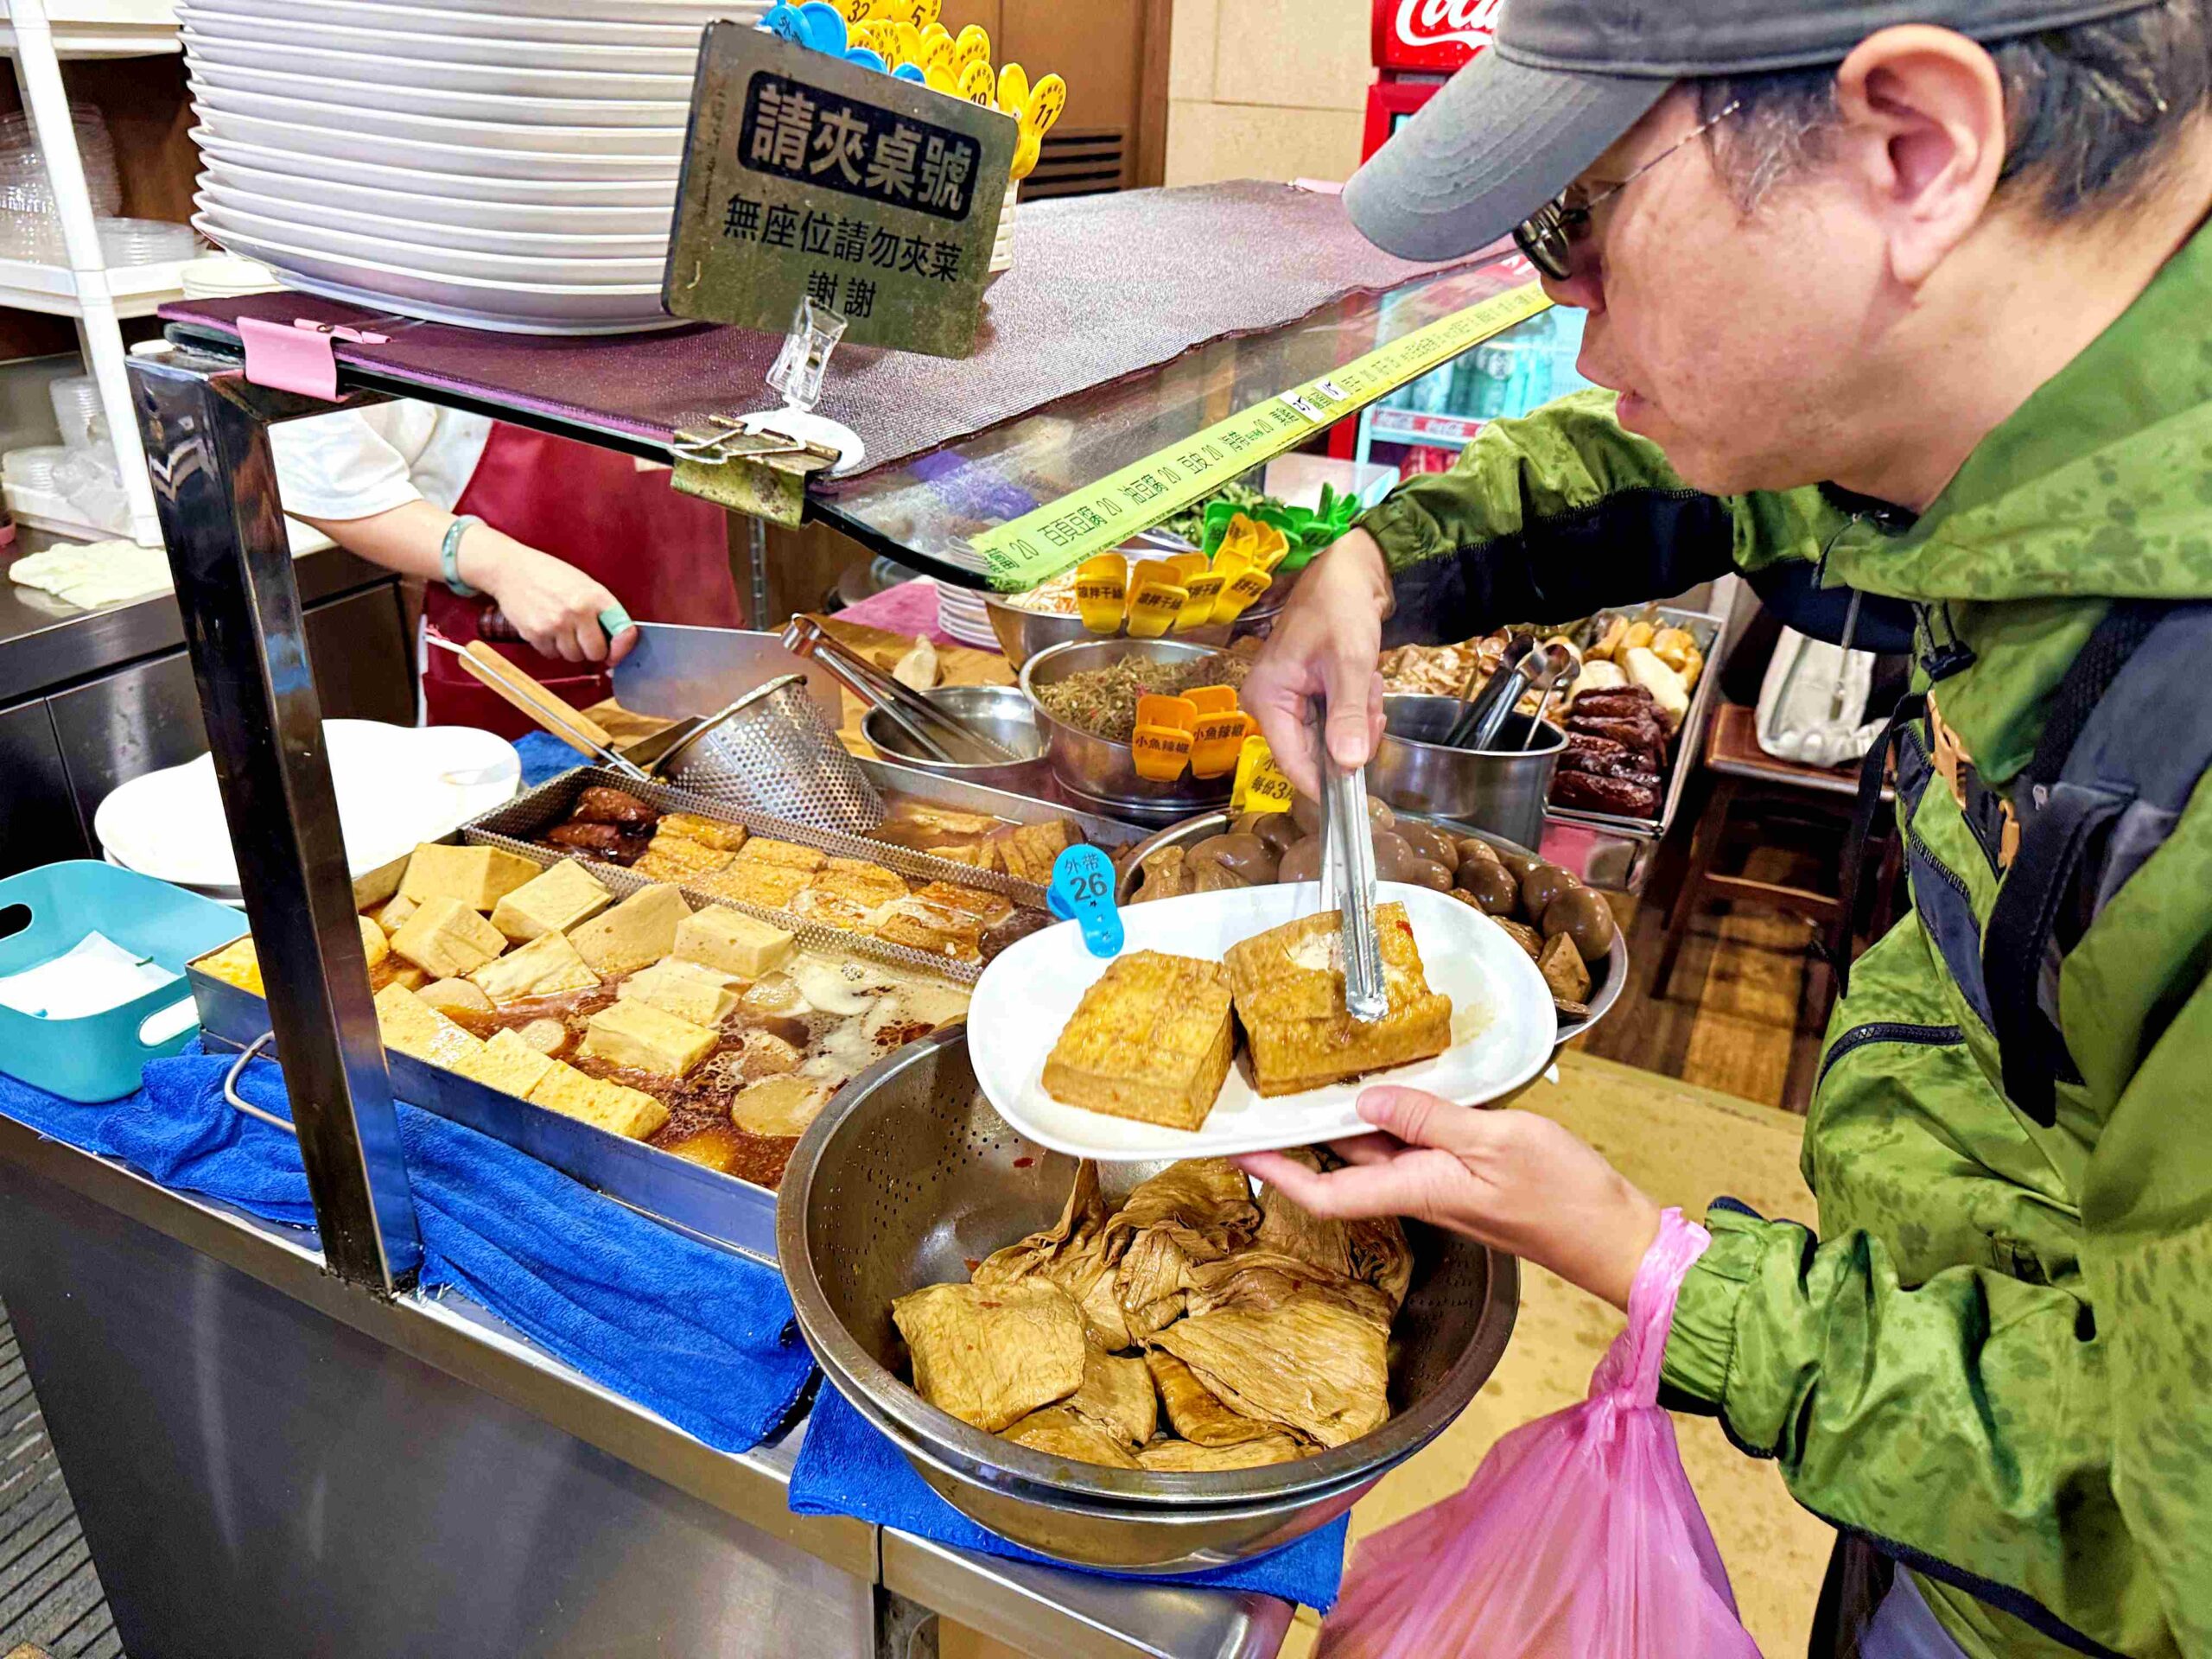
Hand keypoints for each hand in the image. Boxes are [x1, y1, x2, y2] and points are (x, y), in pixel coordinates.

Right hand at [462, 531, 637, 667]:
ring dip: (570, 649)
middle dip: (591, 650)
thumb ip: (601, 610)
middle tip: (584, 639)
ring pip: (573, 657)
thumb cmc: (549, 575)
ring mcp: (555, 624)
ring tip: (562, 629)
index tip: (617, 652)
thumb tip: (616, 642)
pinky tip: (546, 629)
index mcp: (595, 596)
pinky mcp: (535, 634)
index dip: (622, 647)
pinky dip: (551, 648)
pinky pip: (551, 654)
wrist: (510, 569)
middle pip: (596, 653)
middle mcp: (577, 611)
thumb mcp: (583, 584)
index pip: (623, 631)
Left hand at [1236, 1087, 1662, 1308]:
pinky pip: (1411, 1144)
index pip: (1329, 1190)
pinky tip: (1386, 1088)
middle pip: (1342, 1166)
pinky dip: (1390, 1116)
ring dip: (1338, 1123)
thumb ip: (1428, 1120)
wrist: (1614, 1235)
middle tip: (1258, 1103)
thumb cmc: (1564, 1194)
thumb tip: (1364, 1105)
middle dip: (1297, 1139)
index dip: (1278, 1175)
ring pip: (1375, 1151)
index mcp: (1418, 1188)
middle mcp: (1419, 1190)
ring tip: (1304, 1083)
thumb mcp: (1496, 1143)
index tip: (1236, 1155)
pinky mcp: (1464, 1174)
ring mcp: (1442, 1183)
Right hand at [1241, 530, 1392, 798]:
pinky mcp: (1305, 699)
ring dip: (1358, 717)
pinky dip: (1356, 709)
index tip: (1358, 793)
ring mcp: (1287, 703)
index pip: (1292, 762)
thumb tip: (1349, 765)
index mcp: (1267, 698)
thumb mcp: (1349, 663)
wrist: (1348, 574)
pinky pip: (1335, 723)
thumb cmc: (1340, 608)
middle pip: (1315, 753)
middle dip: (1351, 732)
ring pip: (1331, 740)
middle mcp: (1269, 705)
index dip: (1325, 783)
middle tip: (1367, 697)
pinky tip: (1361, 682)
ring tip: (1364, 681)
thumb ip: (1348, 716)